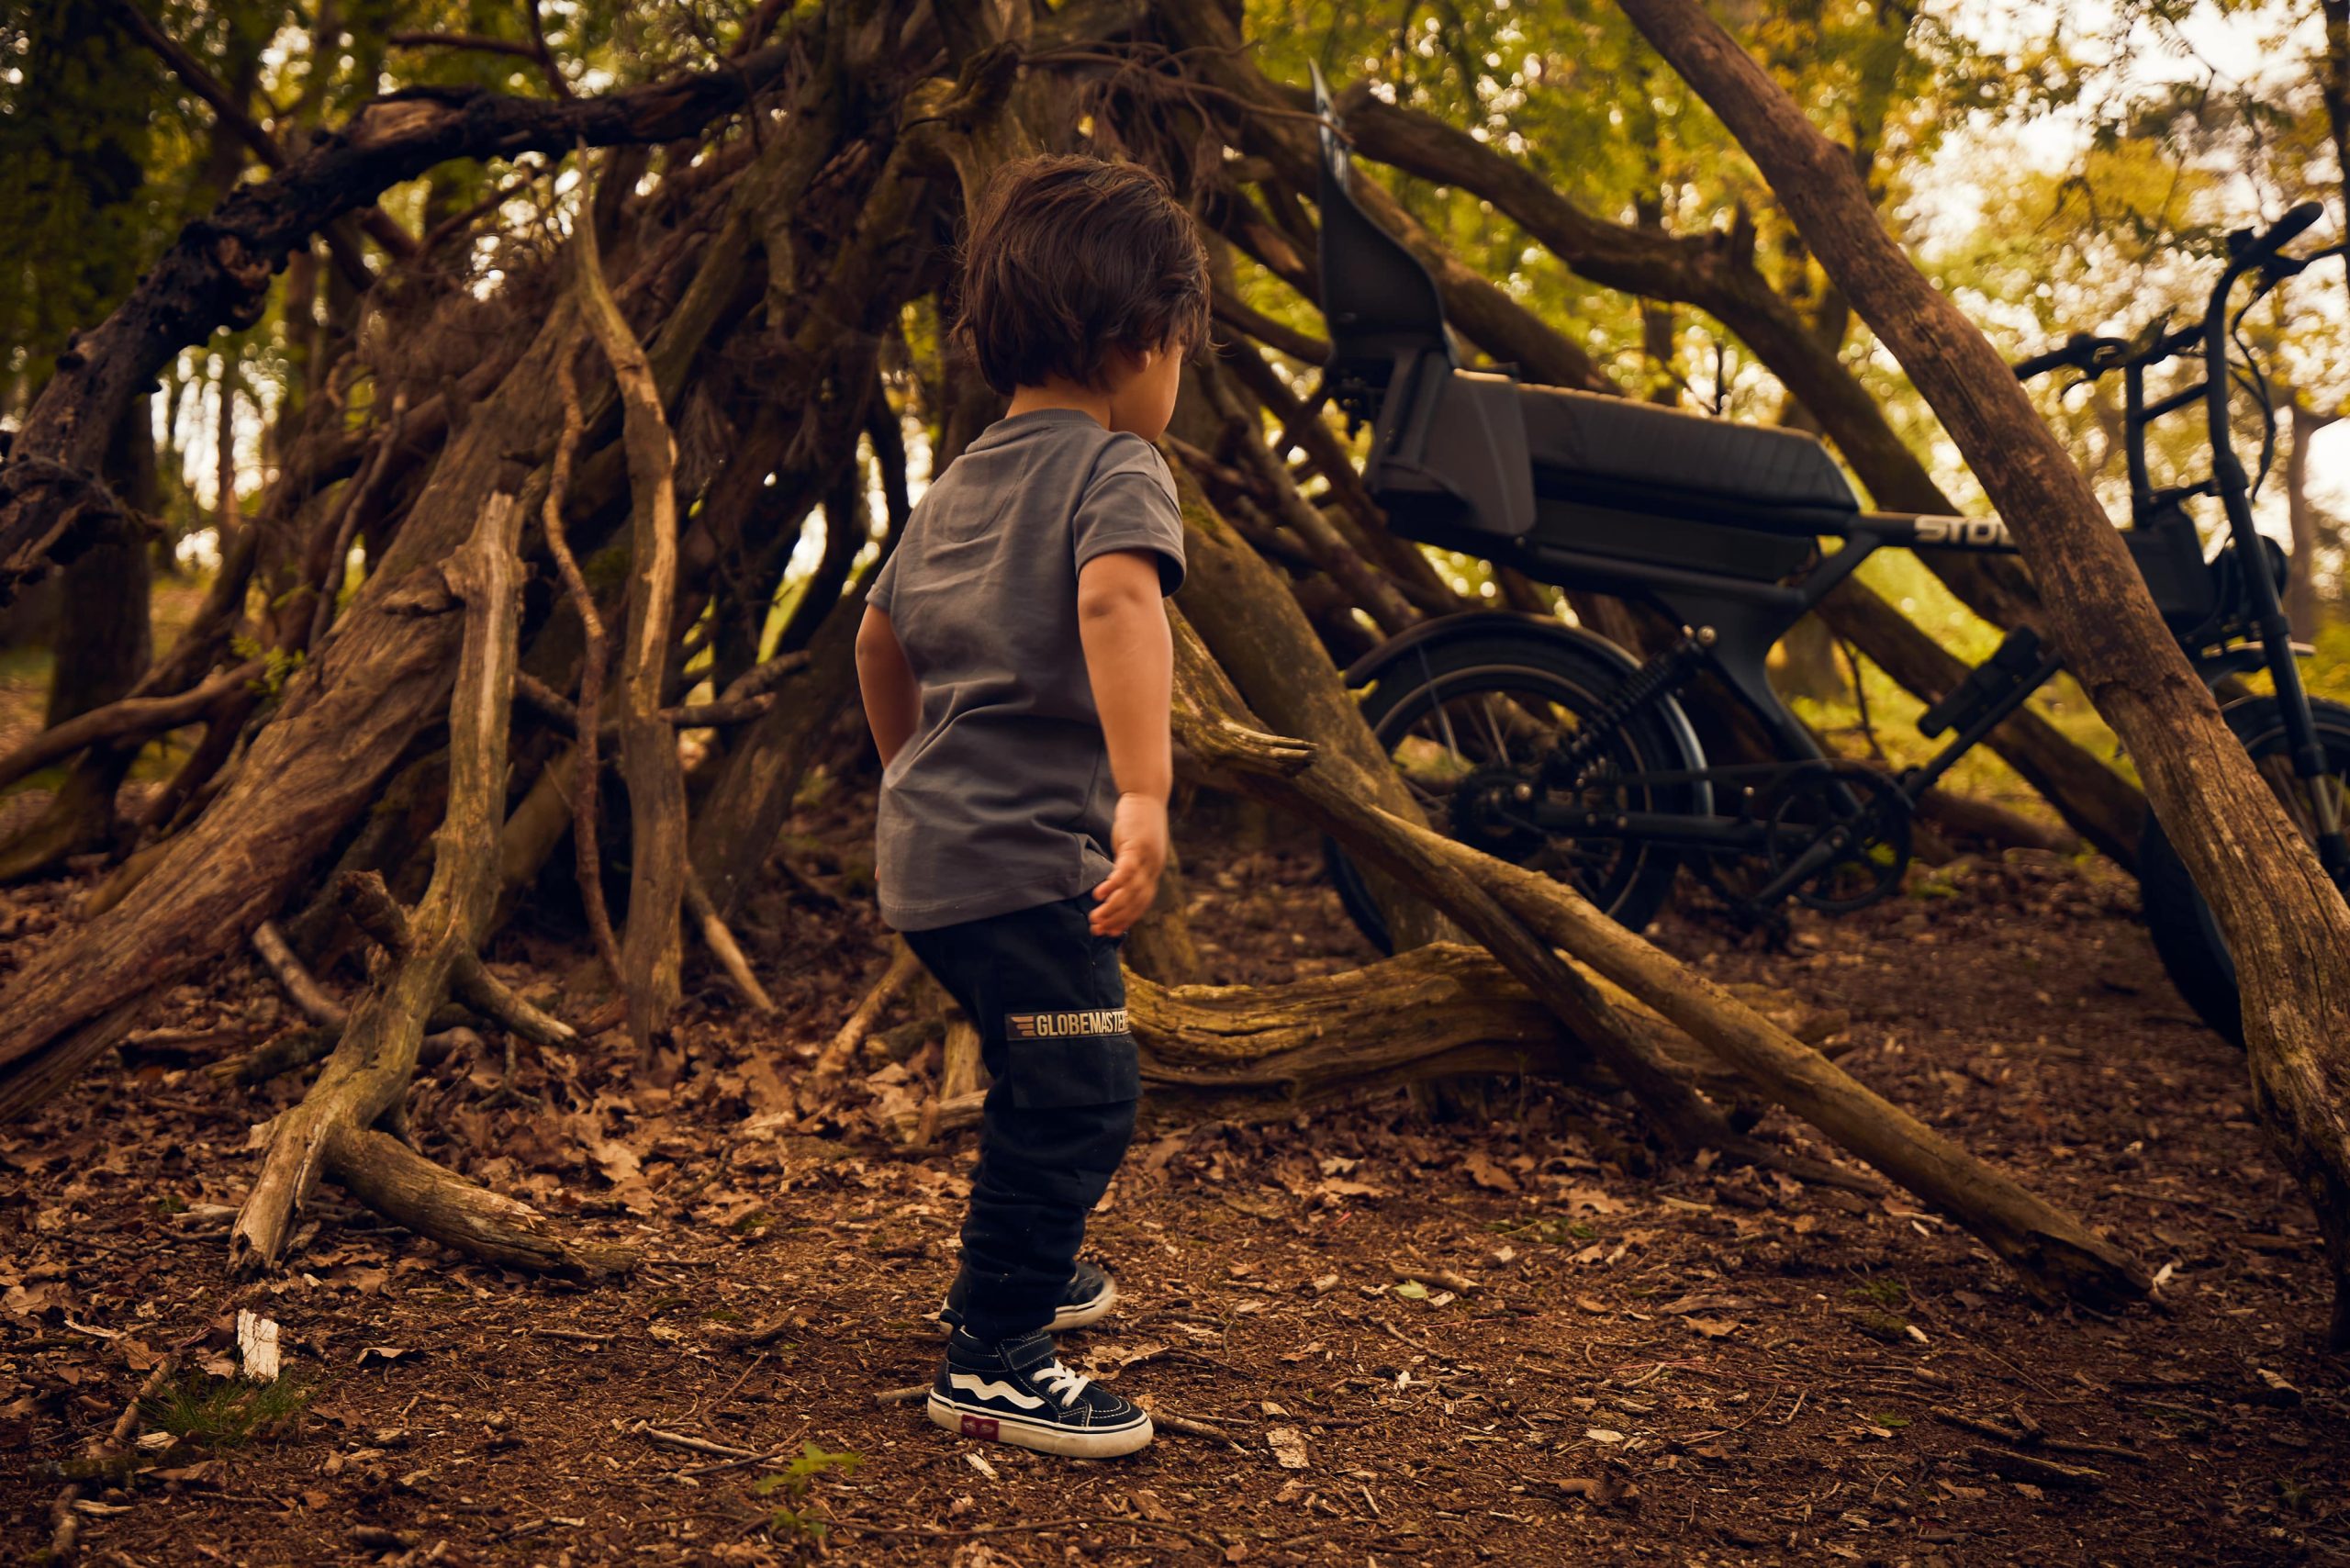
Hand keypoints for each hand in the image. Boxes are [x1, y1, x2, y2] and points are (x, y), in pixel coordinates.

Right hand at [1091, 793, 1168, 936]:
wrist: (1146, 794)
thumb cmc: (1137, 821)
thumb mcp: (1133, 847)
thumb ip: (1127, 864)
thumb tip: (1114, 880)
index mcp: (1153, 871)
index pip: (1141, 903)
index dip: (1127, 919)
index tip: (1111, 932)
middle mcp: (1153, 868)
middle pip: (1136, 902)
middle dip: (1116, 919)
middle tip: (1097, 931)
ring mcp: (1146, 859)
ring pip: (1130, 892)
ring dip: (1112, 908)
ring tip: (1094, 918)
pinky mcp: (1136, 847)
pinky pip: (1123, 872)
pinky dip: (1112, 886)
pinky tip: (1098, 896)